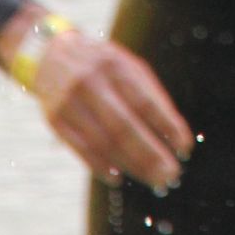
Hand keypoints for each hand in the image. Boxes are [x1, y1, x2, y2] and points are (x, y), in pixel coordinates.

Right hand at [0, 13, 192, 190]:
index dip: (167, 126)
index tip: (185, 148)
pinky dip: (100, 165)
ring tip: (152, 179)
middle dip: (150, 154)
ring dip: (131, 164)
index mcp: (116, 65)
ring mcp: (70, 102)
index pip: (145, 101)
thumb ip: (149, 94)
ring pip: (104, 142)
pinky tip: (117, 177)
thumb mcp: (127, 66)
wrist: (50, 55)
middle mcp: (91, 82)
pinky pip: (80, 148)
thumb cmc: (102, 65)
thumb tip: (173, 133)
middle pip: (124, 126)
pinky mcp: (55, 120)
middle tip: (170, 175)